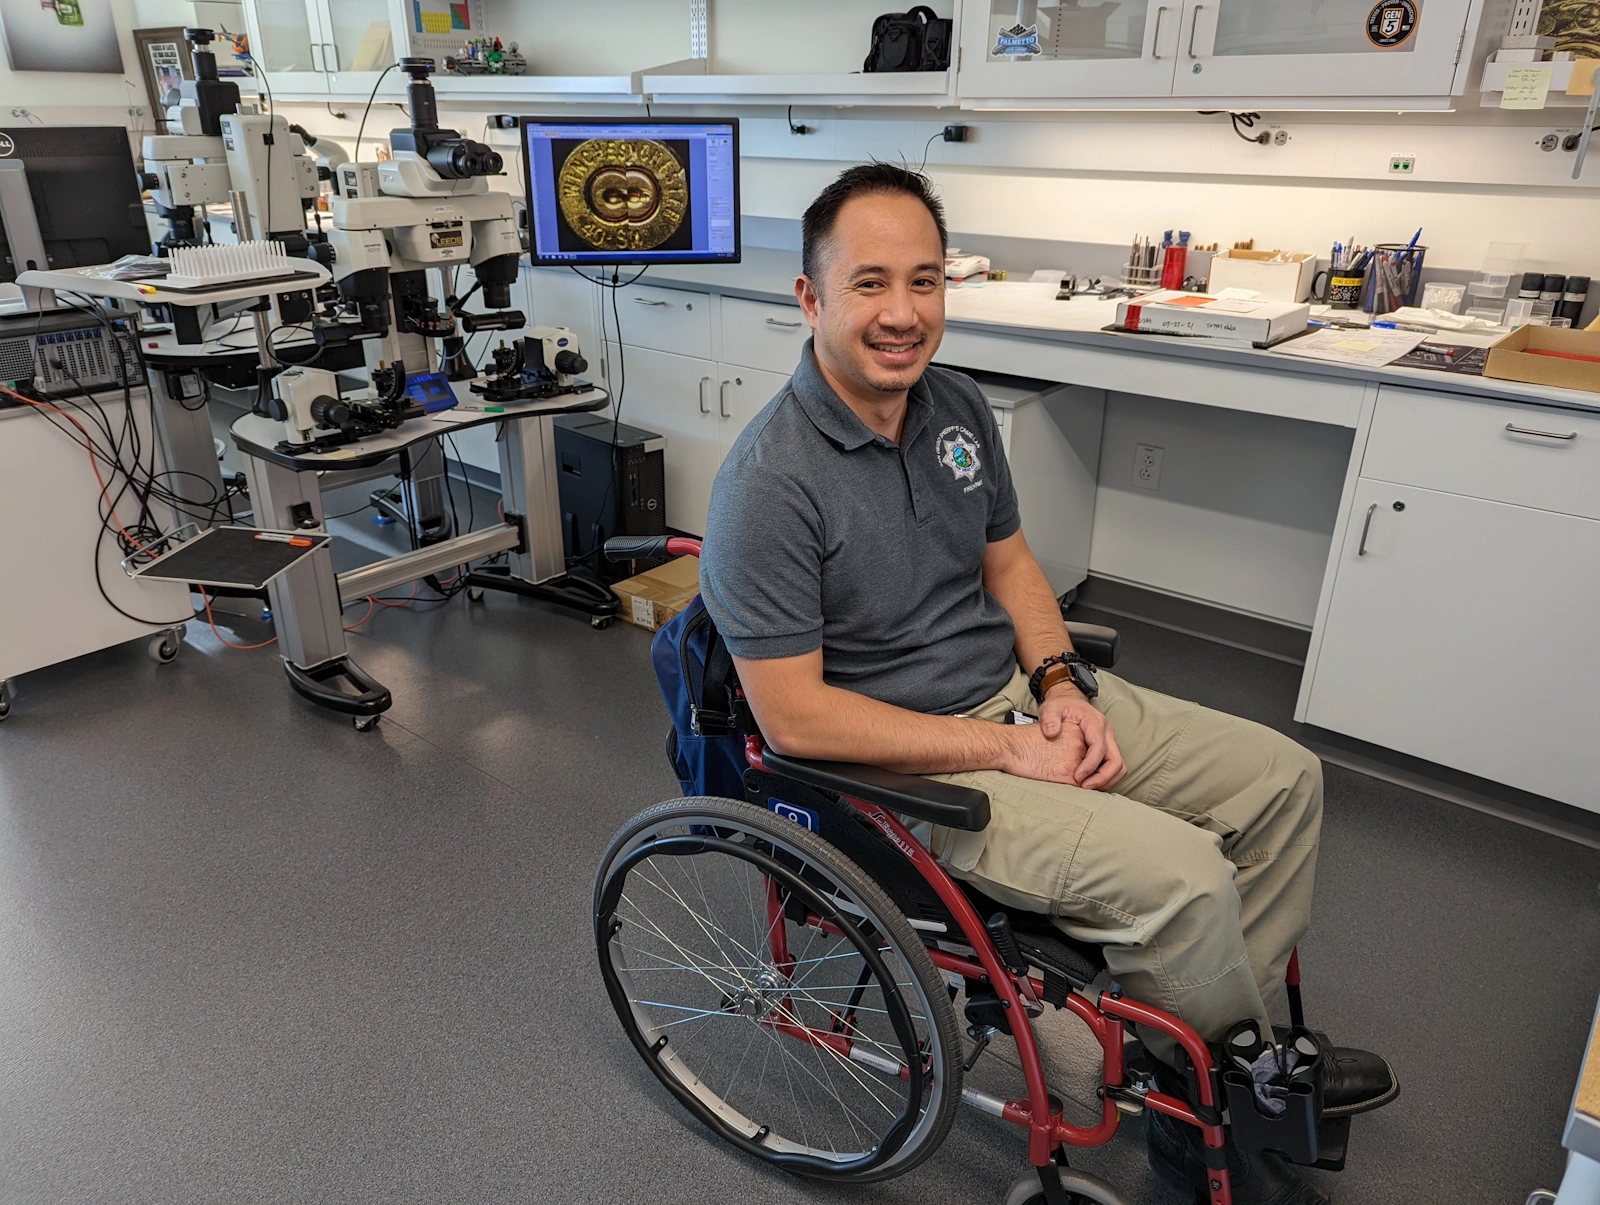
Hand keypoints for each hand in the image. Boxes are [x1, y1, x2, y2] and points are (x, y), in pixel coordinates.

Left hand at [1004, 685, 1126, 790]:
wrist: (1070, 701)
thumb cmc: (1061, 705)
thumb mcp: (1051, 707)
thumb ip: (1049, 718)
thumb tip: (1051, 733)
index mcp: (1095, 722)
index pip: (1099, 747)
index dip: (1090, 765)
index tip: (1077, 777)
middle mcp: (1107, 732)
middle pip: (1116, 760)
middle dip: (1102, 778)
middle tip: (1084, 787)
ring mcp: (1110, 741)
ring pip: (1119, 766)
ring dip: (1107, 780)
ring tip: (1087, 787)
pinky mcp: (1108, 748)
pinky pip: (1113, 766)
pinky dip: (1106, 777)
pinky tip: (1089, 782)